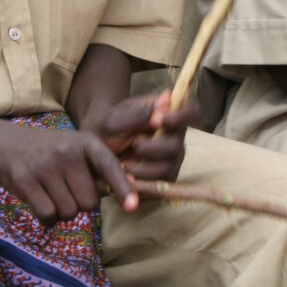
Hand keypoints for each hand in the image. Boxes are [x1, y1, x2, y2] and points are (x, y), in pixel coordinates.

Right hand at [0, 120, 138, 225]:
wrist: (3, 144)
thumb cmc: (49, 153)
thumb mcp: (75, 150)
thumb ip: (99, 172)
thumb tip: (129, 198)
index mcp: (86, 143)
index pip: (109, 166)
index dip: (123, 188)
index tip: (133, 207)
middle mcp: (67, 152)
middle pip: (90, 202)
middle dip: (80, 203)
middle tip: (65, 188)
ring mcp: (45, 166)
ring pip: (69, 212)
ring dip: (62, 211)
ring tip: (50, 191)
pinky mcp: (25, 181)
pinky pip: (48, 216)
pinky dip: (46, 217)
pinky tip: (39, 200)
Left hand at [84, 89, 199, 183]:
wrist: (93, 149)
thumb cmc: (108, 127)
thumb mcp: (117, 116)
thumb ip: (140, 112)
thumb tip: (167, 99)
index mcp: (168, 116)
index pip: (192, 111)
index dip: (183, 116)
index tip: (159, 119)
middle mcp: (174, 138)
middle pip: (177, 146)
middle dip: (153, 147)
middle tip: (135, 144)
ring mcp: (170, 161)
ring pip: (167, 168)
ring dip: (143, 167)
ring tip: (124, 164)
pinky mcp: (161, 181)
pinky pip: (158, 187)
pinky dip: (140, 184)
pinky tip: (126, 178)